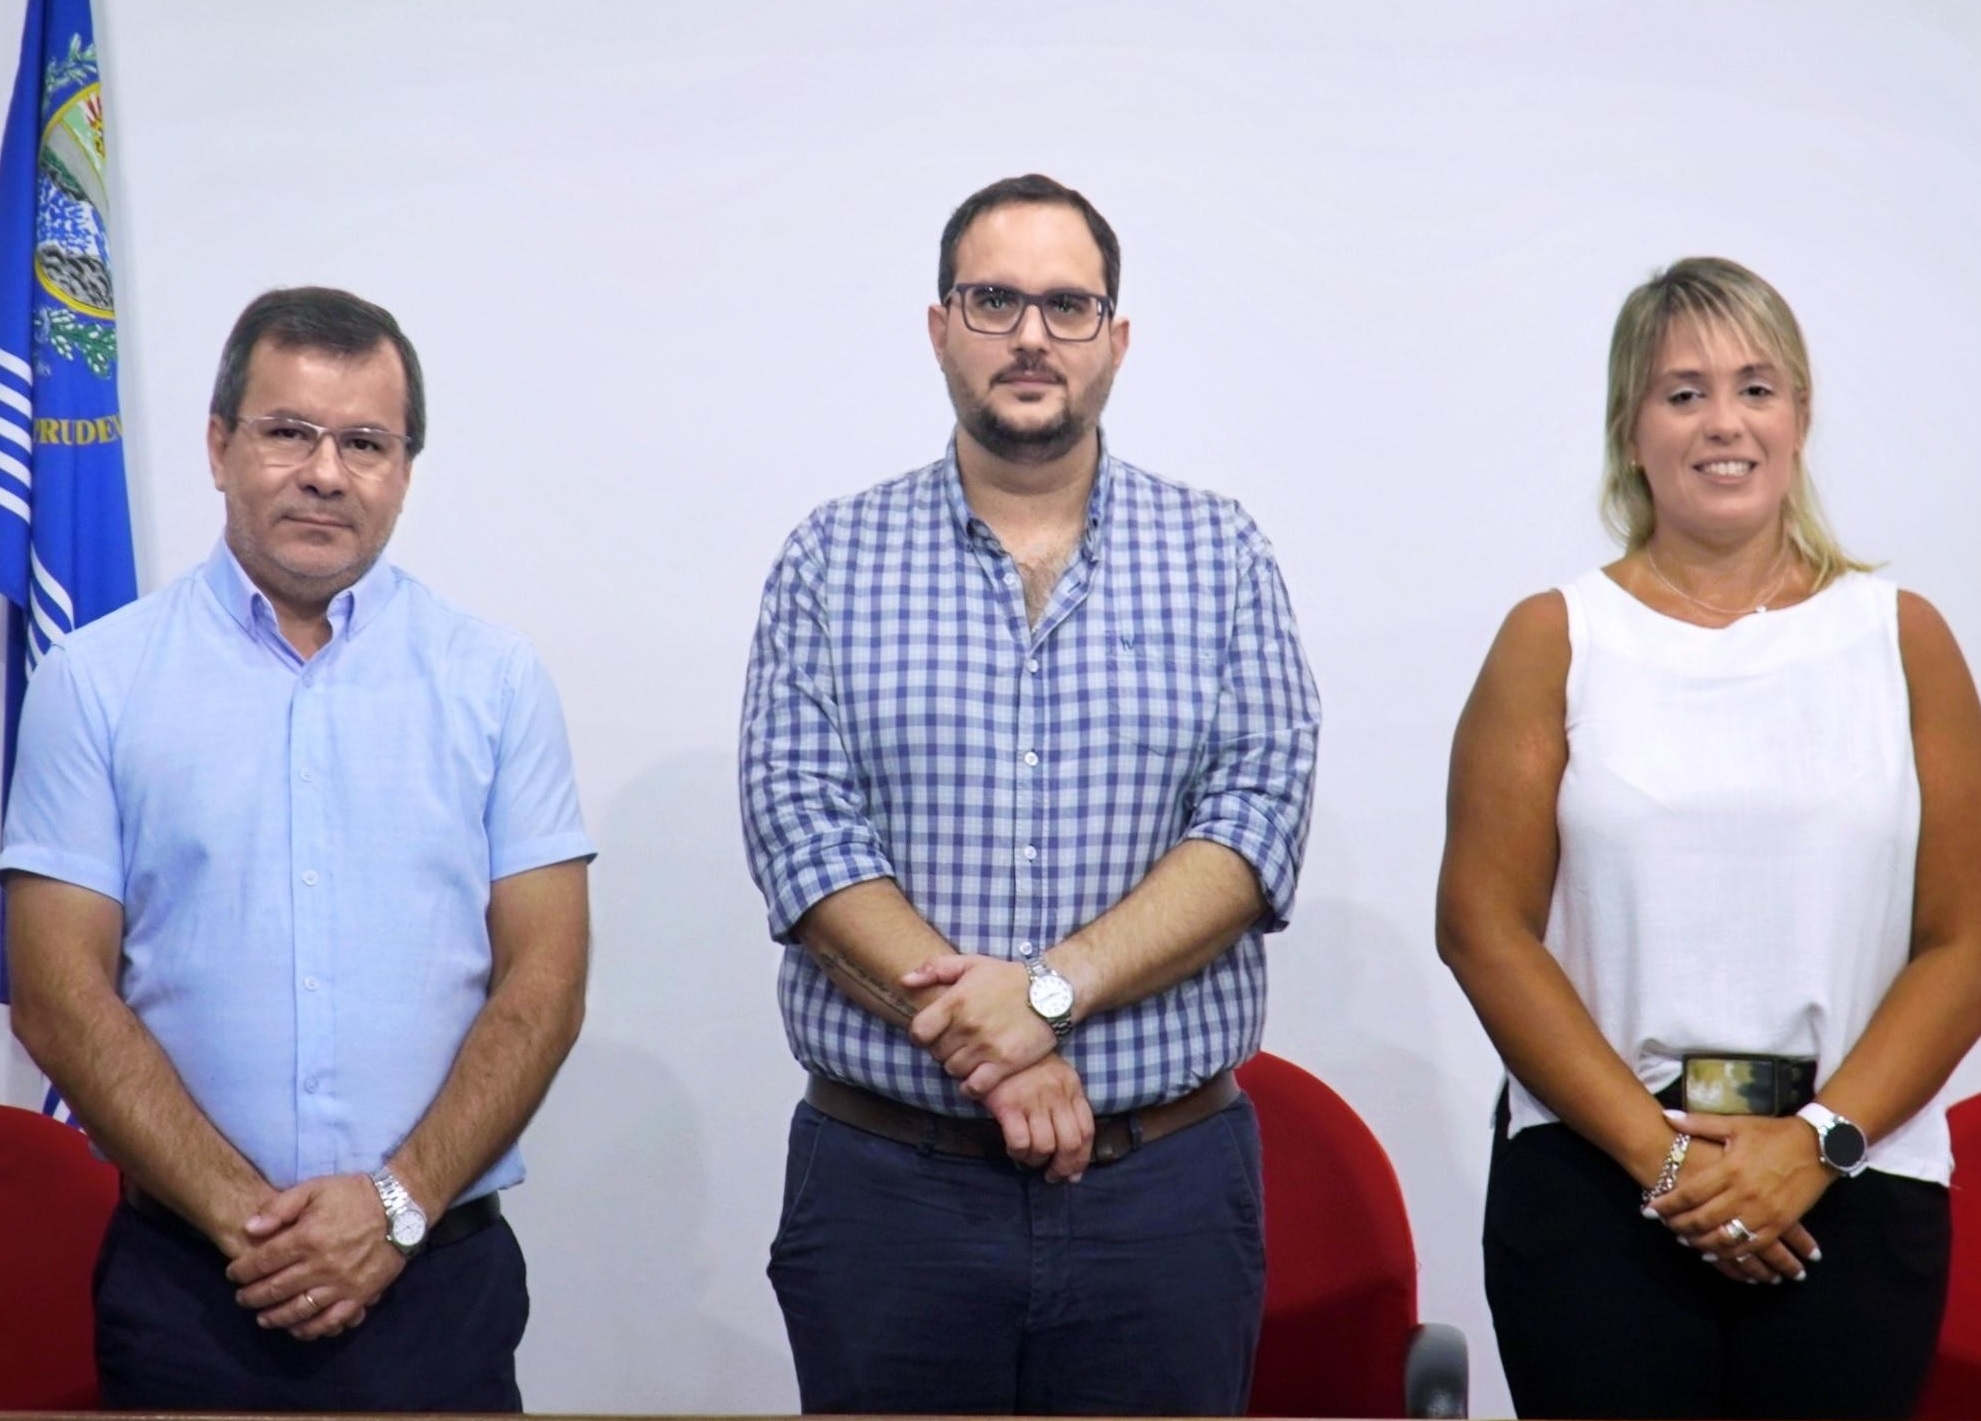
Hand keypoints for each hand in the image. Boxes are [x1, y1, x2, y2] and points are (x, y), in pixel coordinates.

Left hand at [226, 1173, 405, 1339]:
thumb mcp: (316, 1188)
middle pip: (275, 1289)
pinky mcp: (359, 1295)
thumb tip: (249, 1229)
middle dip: (252, 1296)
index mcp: (306, 1238)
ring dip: (274, 1317)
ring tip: (262, 1318)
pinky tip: (297, 1329)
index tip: (233, 1274)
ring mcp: (340, 1284)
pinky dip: (310, 1329)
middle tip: (242, 1298)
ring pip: (298, 1309)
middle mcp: (320, 1266)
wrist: (401, 1207)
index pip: (263, 1262)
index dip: (242, 1271)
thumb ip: (280, 1207)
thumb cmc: (355, 1195)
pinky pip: (330, 1320)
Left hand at [903, 955, 1057, 1097]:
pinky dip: (971, 1086)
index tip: (933, 1034)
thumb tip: (904, 981)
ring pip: (954, 1070)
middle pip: (937, 1054)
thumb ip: (934, 969)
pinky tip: (977, 1077)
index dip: (922, 1036)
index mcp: (955, 1002)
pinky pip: (975, 1087)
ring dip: (958, 1066)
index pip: (919, 1032)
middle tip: (957, 1044)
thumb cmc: (1008, 977)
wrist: (1051, 991)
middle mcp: (968, 1026)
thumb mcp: (971, 963)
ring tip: (970, 1057)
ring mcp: (987, 1047)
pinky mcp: (1005, 1063)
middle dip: (943, 1050)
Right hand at [982, 1054, 1094, 1182]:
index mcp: (1072, 1088)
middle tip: (1053, 1176)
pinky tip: (1014, 1149)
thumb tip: (1072, 1150)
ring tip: (1030, 1158)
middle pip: (1070, 1143)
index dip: (1082, 1158)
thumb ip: (1067, 1105)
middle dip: (1063, 1167)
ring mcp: (1033, 1100)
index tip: (1073, 1173)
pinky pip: (1020, 1142)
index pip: (1087, 1131)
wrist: (997, 1045)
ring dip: (1037, 1160)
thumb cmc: (1028, 1065)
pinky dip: (1018, 1152)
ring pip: (1045, 1146)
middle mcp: (1056, 1095)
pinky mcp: (1008, 1105)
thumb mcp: (1057, 1077)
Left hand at [1649, 1116, 1831, 1283]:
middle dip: (1680, 1226)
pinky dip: (1731, 1254)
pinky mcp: (1780, 1224)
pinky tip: (1716, 1254)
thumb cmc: (1773, 1133)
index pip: (1690, 1193)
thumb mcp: (1736, 1124)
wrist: (1819, 1147)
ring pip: (1725, 1238)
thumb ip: (1699, 1124)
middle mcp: (1745, 1195)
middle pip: (1703, 1220)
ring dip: (1702, 1244)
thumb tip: (1666, 1116)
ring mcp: (1764, 1213)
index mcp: (1730, 1169)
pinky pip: (1751, 1246)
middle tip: (1665, 1226)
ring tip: (1686, 1241)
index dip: (1667, 1204)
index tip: (1649, 1210)